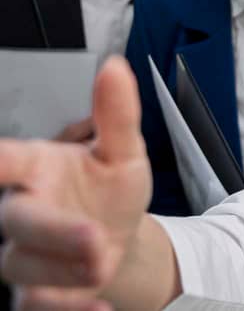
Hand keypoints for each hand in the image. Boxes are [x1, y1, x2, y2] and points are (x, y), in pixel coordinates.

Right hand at [0, 57, 151, 308]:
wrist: (120, 236)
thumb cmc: (109, 188)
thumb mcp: (123, 151)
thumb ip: (117, 113)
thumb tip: (116, 67)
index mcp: (36, 168)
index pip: (4, 160)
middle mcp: (22, 210)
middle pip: (18, 221)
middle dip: (53, 231)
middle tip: (94, 239)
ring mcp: (26, 254)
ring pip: (25, 267)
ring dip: (63, 272)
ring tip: (103, 262)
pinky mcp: (37, 291)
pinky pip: (37, 306)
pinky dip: (67, 309)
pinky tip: (97, 307)